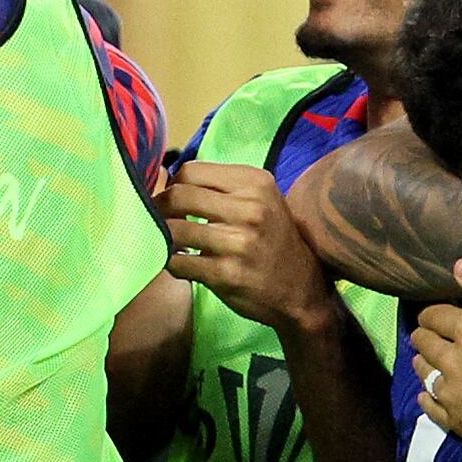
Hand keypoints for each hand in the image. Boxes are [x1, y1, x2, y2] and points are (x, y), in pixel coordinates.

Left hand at [161, 158, 335, 332]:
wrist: (302, 289)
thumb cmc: (272, 240)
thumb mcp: (259, 201)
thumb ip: (219, 187)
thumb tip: (161, 177)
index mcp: (255, 183)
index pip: (191, 171)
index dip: (172, 185)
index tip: (170, 199)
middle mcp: (250, 208)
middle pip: (178, 196)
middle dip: (159, 209)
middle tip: (159, 220)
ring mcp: (239, 242)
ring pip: (173, 230)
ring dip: (164, 238)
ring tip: (172, 242)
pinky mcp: (227, 273)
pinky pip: (177, 262)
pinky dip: (172, 263)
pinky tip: (183, 263)